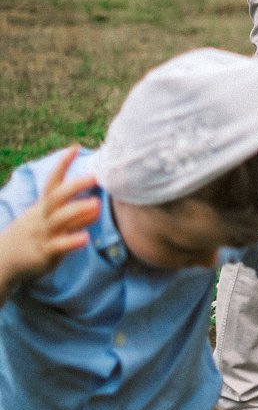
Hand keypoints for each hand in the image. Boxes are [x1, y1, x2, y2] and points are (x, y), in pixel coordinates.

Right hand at [0, 148, 99, 290]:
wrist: (4, 261)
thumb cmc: (34, 236)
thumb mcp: (48, 220)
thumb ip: (71, 213)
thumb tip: (97, 205)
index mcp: (44, 206)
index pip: (52, 181)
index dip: (63, 164)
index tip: (75, 147)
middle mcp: (43, 216)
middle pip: (56, 196)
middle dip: (75, 185)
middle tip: (94, 177)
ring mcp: (43, 234)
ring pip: (59, 219)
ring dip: (78, 210)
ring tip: (97, 205)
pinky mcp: (44, 253)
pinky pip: (58, 246)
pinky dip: (72, 242)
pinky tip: (86, 238)